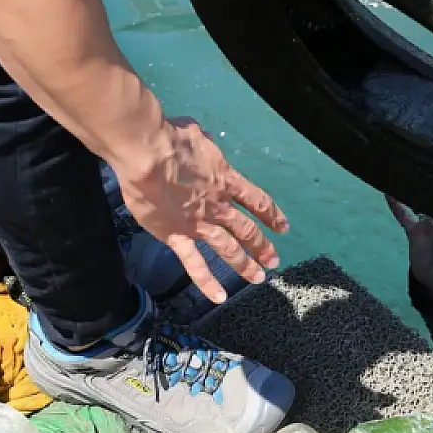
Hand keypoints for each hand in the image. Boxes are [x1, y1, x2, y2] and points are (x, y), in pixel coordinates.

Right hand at [113, 118, 287, 303]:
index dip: (271, 214)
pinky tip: (219, 297)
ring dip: (245, 265)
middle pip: (246, 229)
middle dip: (262, 246)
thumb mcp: (196, 134)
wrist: (149, 155)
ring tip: (258, 279)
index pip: (256, 200)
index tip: (283, 227)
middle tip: (274, 261)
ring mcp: (200, 224)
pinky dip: (207, 282)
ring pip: (228, 248)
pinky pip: (195, 264)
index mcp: (226, 179)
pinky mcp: (178, 237)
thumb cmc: (171, 138)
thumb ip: (203, 143)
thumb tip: (201, 139)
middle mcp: (219, 206)